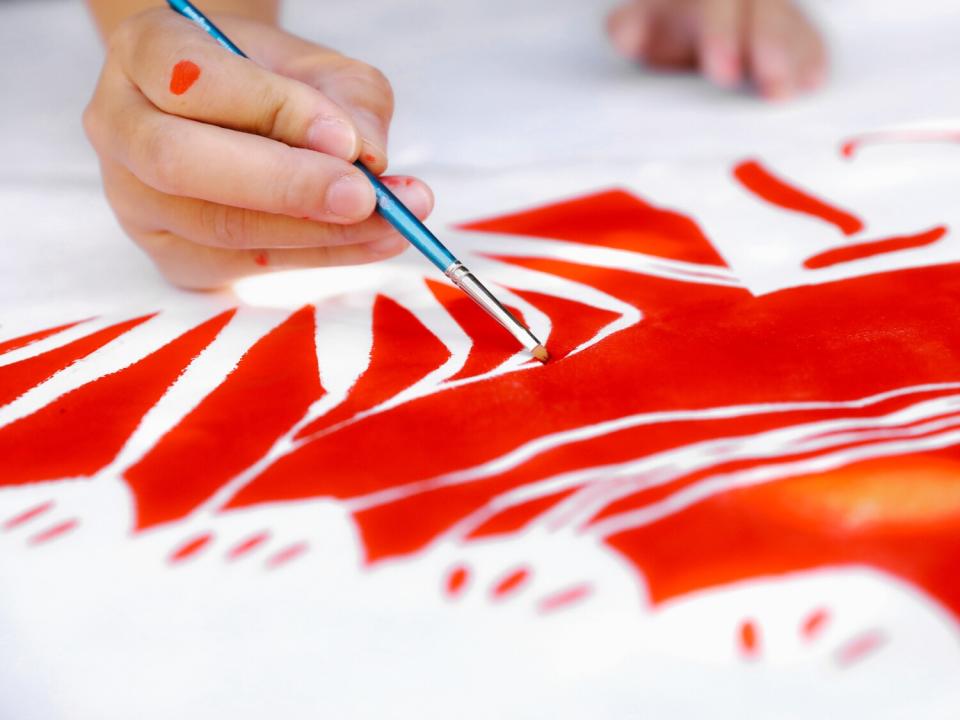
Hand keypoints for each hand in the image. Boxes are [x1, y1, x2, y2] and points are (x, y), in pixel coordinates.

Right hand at [84, 9, 432, 288]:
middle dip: (286, 186)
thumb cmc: (270, 81)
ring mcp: (134, 201)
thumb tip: (369, 158)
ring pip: (219, 227)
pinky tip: (375, 243)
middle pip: (181, 164)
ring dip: (318, 231)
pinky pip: (246, 266)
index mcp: (141, 54)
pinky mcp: (171, 256)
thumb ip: (346, 100)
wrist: (231, 116)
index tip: (347, 139)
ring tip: (395, 223)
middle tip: (366, 198)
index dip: (273, 111)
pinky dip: (321, 257)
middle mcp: (119, 127)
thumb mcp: (315, 68)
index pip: (193, 81)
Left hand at [607, 0, 826, 99]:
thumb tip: (625, 34)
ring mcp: (770, 9)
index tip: (723, 72)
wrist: (671, 30)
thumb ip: (628, 29)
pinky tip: (813, 82)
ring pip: (791, 22)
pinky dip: (812, 58)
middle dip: (770, 46)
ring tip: (793, 92)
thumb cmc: (652, 33)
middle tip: (772, 88)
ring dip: (796, 57)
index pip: (717, 2)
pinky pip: (809, 37)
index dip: (722, 33)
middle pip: (766, 8)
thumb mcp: (631, 29)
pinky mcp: (791, 30)